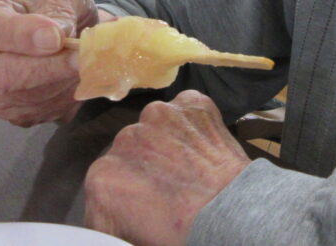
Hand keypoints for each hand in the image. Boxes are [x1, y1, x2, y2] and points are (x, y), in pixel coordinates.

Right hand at [0, 0, 98, 125]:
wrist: (56, 33)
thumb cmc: (50, 5)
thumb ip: (57, 5)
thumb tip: (57, 34)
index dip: (23, 36)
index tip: (55, 38)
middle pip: (4, 75)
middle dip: (49, 67)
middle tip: (83, 57)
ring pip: (24, 96)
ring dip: (61, 82)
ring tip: (84, 62)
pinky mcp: (8, 114)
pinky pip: (38, 110)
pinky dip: (64, 96)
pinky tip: (74, 77)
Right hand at [85, 91, 251, 245]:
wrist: (233, 214)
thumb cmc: (183, 231)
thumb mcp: (129, 235)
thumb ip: (109, 216)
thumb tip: (113, 212)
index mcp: (102, 175)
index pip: (106, 182)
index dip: (124, 196)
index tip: (140, 206)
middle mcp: (126, 137)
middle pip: (130, 152)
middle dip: (144, 167)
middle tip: (168, 189)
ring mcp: (160, 114)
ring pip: (155, 127)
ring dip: (166, 142)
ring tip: (188, 168)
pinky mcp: (191, 102)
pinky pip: (186, 110)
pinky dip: (192, 124)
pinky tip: (202, 149)